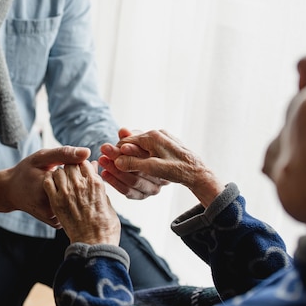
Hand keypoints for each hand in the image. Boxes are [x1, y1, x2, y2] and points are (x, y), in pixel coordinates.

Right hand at [4, 146, 91, 227]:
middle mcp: (52, 208)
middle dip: (77, 180)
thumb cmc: (26, 171)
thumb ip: (64, 154)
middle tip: (59, 175)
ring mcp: (54, 218)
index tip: (61, 166)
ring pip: (77, 201)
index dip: (75, 168)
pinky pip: (71, 209)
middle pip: (79, 191)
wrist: (11, 192)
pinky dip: (71, 200)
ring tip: (58, 185)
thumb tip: (87, 152)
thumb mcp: (41, 158)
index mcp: (48, 190)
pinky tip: (61, 195)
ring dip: (76, 191)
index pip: (78, 177)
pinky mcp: (56, 223)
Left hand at [43, 160, 120, 244]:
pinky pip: (48, 182)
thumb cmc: (105, 226)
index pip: (85, 162)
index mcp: (95, 183)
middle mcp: (80, 184)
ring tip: (62, 182)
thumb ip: (100, 187)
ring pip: (58, 171)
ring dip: (60, 174)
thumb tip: (96, 173)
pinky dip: (49, 180)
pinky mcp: (55, 202)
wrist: (93, 243)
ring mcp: (66, 192)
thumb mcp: (108, 203)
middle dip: (71, 168)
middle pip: (71, 164)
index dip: (82, 166)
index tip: (81, 171)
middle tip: (71, 176)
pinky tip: (53, 186)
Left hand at [98, 128, 167, 199]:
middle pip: (140, 169)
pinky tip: (104, 173)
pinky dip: (114, 182)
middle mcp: (162, 177)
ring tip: (101, 160)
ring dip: (115, 170)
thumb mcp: (136, 140)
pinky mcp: (142, 196)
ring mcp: (153, 189)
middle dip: (120, 158)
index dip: (133, 150)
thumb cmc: (138, 148)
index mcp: (164, 161)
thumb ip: (130, 136)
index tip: (119, 145)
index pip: (148, 156)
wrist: (138, 161)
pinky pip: (128, 191)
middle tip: (104, 149)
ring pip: (133, 181)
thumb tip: (123, 131)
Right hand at [105, 129, 223, 207]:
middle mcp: (157, 133)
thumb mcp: (152, 168)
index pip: (126, 142)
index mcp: (152, 136)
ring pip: (141, 143)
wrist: (198, 172)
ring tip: (123, 161)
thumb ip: (133, 163)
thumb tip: (116, 161)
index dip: (116, 151)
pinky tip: (140, 161)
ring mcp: (163, 136)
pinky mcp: (167, 142)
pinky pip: (149, 145)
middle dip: (122, 151)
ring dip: (132, 152)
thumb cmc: (177, 170)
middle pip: (133, 141)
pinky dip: (142, 152)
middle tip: (112, 161)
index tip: (107, 160)